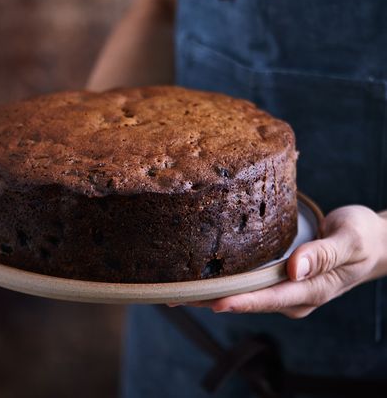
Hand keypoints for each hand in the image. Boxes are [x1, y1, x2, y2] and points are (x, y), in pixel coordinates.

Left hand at [182, 205, 386, 318]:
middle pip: (249, 300)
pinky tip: (203, 273)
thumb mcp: (349, 241)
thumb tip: (294, 269)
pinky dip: (226, 279)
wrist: (373, 241)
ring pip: (245, 293)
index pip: (271, 299)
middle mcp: (295, 295)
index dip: (241, 301)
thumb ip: (323, 254)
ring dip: (212, 292)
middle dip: (211, 301)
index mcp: (312, 289)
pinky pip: (250, 281)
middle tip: (172, 296)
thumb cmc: (362, 237)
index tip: (212, 302)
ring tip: (175, 286)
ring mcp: (286, 288)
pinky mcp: (281, 277)